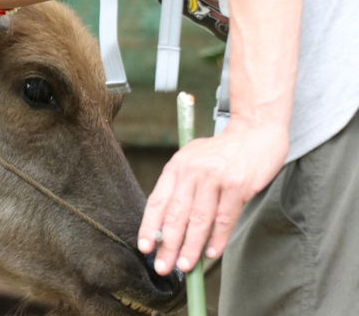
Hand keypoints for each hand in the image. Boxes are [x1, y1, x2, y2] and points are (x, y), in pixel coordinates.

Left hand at [137, 120, 288, 274]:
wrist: (254, 132)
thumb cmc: (220, 154)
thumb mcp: (192, 162)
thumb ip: (181, 189)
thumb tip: (167, 228)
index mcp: (176, 167)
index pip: (157, 201)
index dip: (150, 227)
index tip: (145, 248)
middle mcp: (192, 171)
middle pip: (176, 214)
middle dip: (168, 245)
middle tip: (163, 267)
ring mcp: (215, 178)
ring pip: (199, 220)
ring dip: (191, 247)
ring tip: (185, 266)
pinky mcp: (237, 185)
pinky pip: (225, 218)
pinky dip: (217, 239)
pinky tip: (210, 254)